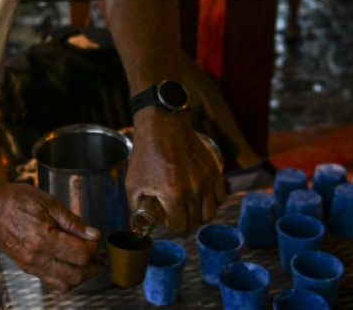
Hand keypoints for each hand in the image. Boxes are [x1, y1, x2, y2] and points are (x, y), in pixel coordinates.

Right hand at [0, 183, 100, 290]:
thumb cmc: (17, 200)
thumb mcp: (48, 202)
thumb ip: (72, 221)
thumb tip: (92, 234)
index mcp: (43, 239)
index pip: (81, 255)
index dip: (94, 248)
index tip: (94, 237)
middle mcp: (36, 258)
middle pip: (76, 275)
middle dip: (92, 266)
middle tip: (97, 253)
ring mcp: (30, 266)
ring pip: (65, 284)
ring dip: (80, 275)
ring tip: (85, 260)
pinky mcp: (26, 268)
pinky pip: (51, 282)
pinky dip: (65, 277)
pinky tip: (68, 262)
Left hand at [126, 110, 225, 233]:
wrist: (162, 126)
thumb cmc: (146, 153)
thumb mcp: (133, 182)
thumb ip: (136, 207)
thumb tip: (141, 223)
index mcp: (173, 194)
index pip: (179, 226)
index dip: (171, 225)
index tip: (166, 216)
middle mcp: (194, 189)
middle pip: (195, 221)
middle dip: (183, 221)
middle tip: (174, 212)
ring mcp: (206, 179)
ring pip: (210, 213)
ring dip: (199, 215)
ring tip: (188, 207)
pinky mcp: (213, 170)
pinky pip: (220, 196)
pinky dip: (212, 201)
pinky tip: (200, 197)